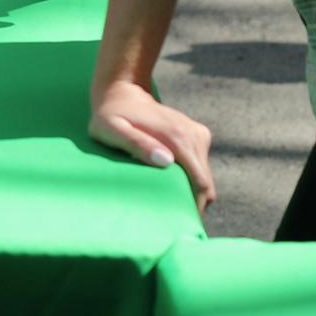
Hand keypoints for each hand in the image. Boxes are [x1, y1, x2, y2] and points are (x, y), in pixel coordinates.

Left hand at [90, 80, 215, 212]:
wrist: (122, 91)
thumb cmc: (110, 115)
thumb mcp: (111, 129)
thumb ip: (136, 144)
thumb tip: (166, 162)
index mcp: (177, 138)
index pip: (200, 184)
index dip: (195, 208)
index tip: (180, 224)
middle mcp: (194, 135)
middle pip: (205, 184)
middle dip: (193, 204)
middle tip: (171, 220)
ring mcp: (197, 134)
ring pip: (204, 176)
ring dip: (191, 191)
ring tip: (168, 202)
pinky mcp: (197, 134)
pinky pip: (200, 166)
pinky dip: (190, 178)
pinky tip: (169, 182)